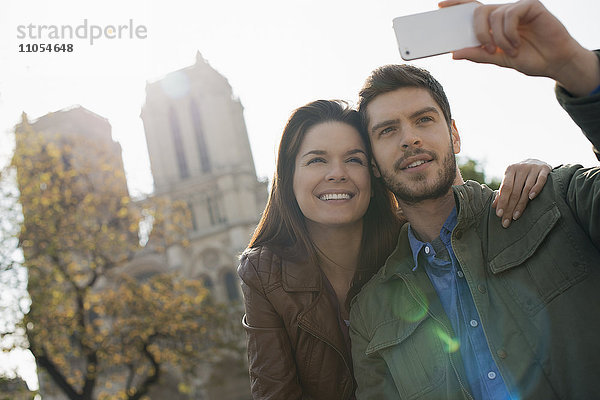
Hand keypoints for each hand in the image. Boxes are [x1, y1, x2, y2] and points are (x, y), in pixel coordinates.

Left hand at [439, 0, 599, 95]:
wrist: (554, 63)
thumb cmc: (528, 59)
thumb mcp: (498, 59)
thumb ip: (478, 54)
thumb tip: (454, 53)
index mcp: (494, 24)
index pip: (472, 9)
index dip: (457, 4)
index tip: (440, 6)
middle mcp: (504, 12)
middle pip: (479, 12)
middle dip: (478, 32)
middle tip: (488, 48)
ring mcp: (517, 8)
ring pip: (495, 16)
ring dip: (500, 38)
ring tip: (512, 50)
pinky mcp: (531, 5)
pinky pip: (511, 14)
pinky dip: (510, 32)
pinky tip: (517, 42)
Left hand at [492, 158, 550, 227]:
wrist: (538, 160)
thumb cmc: (521, 174)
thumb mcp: (511, 180)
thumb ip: (503, 191)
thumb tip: (494, 206)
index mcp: (510, 169)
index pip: (505, 188)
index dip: (502, 202)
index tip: (499, 215)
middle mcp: (521, 167)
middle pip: (514, 191)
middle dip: (510, 207)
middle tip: (506, 221)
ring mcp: (533, 167)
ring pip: (526, 188)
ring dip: (521, 204)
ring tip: (516, 216)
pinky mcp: (545, 169)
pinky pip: (541, 180)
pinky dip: (536, 189)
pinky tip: (531, 198)